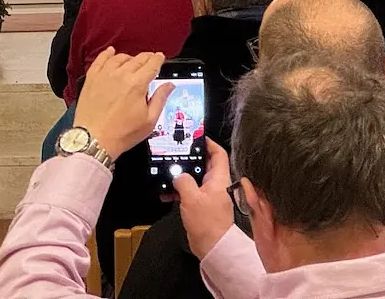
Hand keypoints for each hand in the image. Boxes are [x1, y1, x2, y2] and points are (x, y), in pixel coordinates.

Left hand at [72, 48, 171, 159]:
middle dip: (146, 57)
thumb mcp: (149, 120)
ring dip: (130, 57)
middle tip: (151, 58)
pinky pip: (100, 59)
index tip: (160, 57)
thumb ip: (160, 99)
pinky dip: (107, 54)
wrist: (95, 138)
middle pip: (137, 59)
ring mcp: (105, 75)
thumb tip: (169, 85)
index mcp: (137, 84)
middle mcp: (121, 75)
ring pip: (120, 58)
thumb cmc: (122, 133)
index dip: (158, 59)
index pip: (151, 65)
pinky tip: (111, 52)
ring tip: (134, 60)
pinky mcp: (92, 78)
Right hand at [175, 138, 234, 258]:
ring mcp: (208, 196)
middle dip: (190, 158)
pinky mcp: (201, 206)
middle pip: (204, 164)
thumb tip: (179, 175)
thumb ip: (183, 180)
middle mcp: (215, 186)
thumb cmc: (207, 222)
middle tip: (175, 150)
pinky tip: (165, 192)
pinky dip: (178, 190)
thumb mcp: (192, 197)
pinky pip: (188, 192)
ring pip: (194, 178)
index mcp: (219, 180)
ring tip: (165, 172)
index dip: (209, 142)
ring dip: (181, 175)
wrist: (212, 248)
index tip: (197, 136)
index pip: (219, 154)